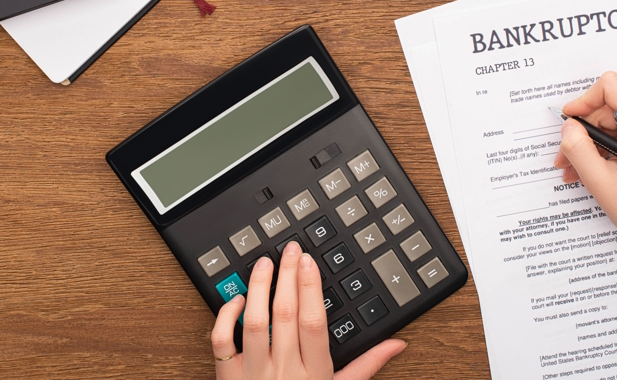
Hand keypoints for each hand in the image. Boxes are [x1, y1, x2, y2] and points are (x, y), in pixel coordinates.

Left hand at [210, 242, 407, 379]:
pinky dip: (225, 318)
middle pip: (285, 315)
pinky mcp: (228, 377)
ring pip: (254, 323)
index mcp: (314, 372)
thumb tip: (396, 344)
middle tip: (290, 250)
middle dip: (287, 277)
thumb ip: (367, 365)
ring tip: (264, 264)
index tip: (308, 262)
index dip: (310, 288)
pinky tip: (236, 299)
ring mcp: (253, 373)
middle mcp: (283, 370)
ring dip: (258, 289)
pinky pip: (221, 343)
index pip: (312, 322)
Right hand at [554, 71, 616, 270]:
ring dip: (589, 143)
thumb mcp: (600, 181)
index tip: (569, 121)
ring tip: (575, 168)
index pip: (611, 88)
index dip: (584, 101)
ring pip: (609, 120)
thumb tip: (567, 126)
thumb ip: (578, 149)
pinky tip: (589, 166)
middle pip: (607, 107)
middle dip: (583, 131)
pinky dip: (601, 147)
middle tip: (566, 157)